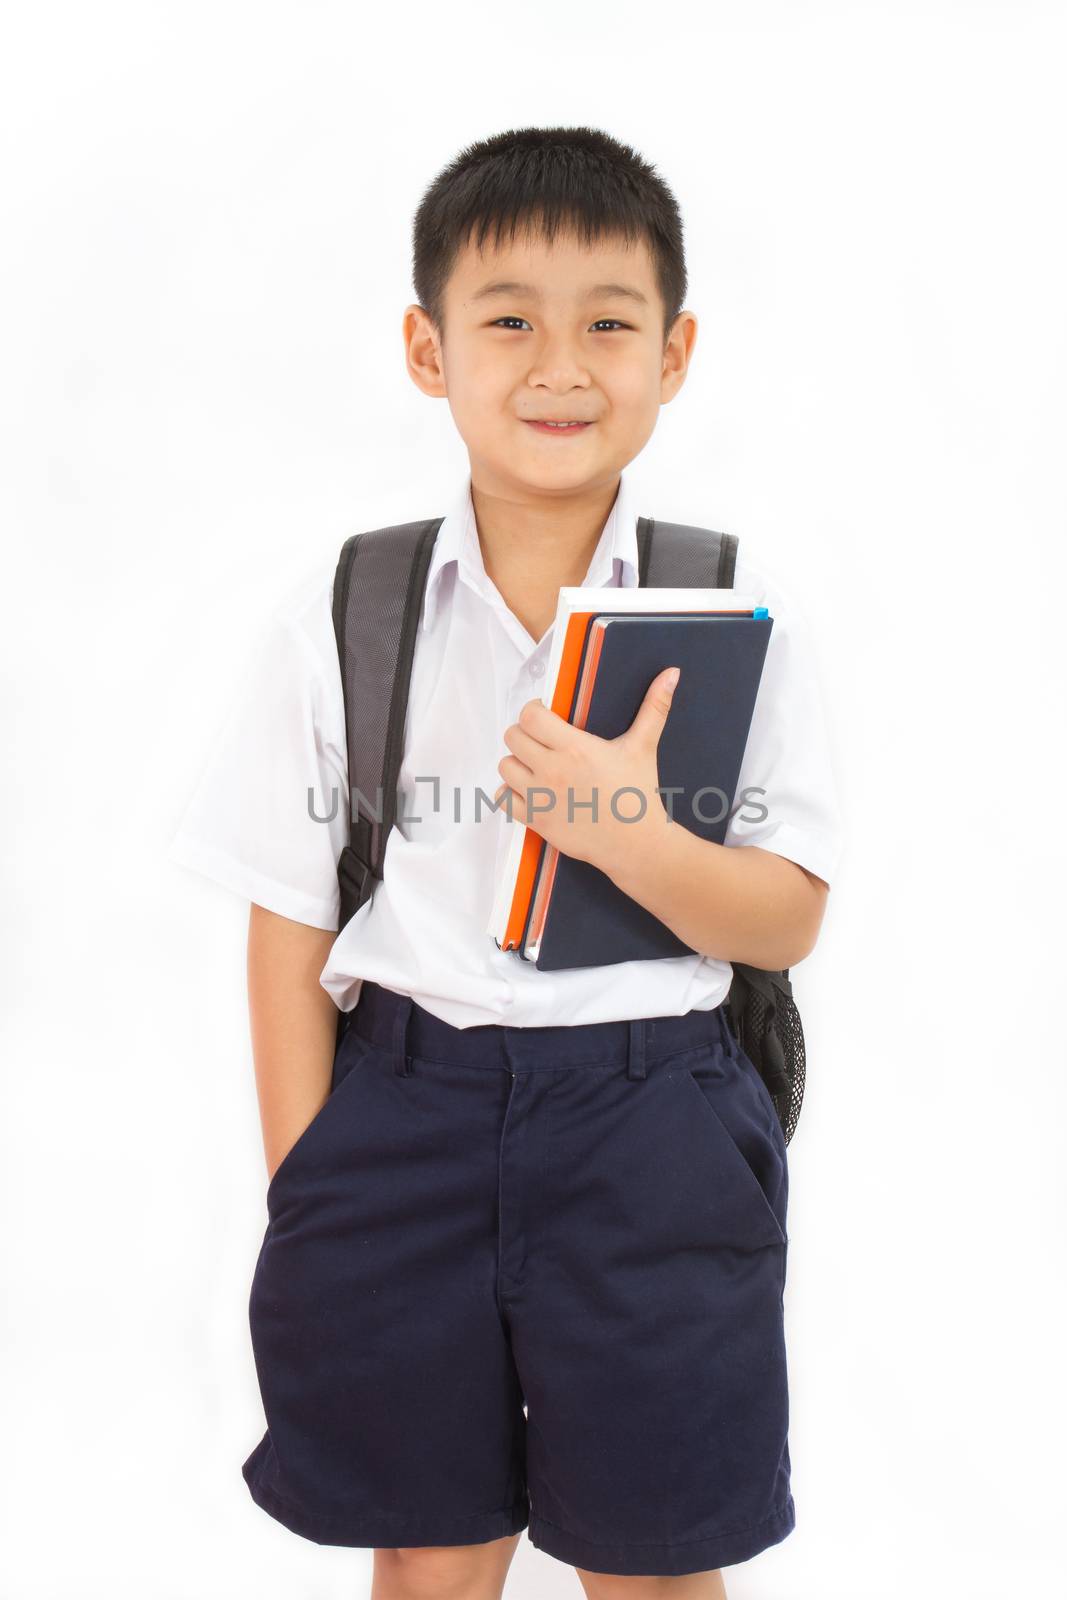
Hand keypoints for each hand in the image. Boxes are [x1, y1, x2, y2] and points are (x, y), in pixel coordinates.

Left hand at [493, 666, 681, 878]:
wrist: (636, 844)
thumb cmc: (639, 795)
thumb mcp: (644, 747)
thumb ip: (654, 707)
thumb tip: (672, 674)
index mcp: (575, 748)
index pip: (530, 716)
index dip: (533, 711)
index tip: (545, 716)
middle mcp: (553, 770)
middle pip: (513, 737)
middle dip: (524, 734)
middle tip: (540, 740)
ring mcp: (541, 797)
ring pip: (505, 766)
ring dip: (516, 762)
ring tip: (535, 765)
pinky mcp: (536, 820)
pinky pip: (503, 798)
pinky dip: (510, 792)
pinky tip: (529, 789)